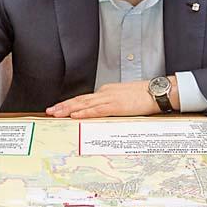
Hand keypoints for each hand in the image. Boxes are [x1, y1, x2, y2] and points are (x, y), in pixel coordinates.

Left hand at [45, 77, 178, 117]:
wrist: (157, 92)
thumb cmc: (144, 96)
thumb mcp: (125, 99)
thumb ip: (112, 104)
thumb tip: (103, 111)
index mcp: (107, 91)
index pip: (84, 98)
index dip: (70, 104)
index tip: (59, 108)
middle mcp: (105, 93)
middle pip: (79, 99)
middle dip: (63, 106)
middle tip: (49, 111)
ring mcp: (109, 98)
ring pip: (84, 104)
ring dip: (68, 109)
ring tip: (55, 113)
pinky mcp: (116, 106)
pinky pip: (96, 110)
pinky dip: (84, 113)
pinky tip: (75, 115)